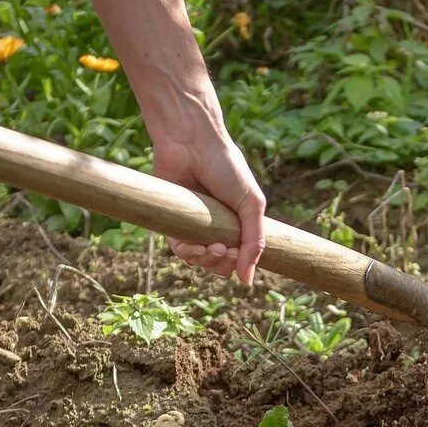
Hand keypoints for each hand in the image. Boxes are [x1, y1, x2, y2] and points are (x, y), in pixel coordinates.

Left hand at [153, 122, 266, 283]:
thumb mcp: (251, 204)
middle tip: (226, 249)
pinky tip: (195, 247)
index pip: (240, 258)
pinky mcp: (172, 223)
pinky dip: (188, 254)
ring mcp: (194, 227)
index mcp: (238, 223)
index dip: (240, 264)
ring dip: (206, 261)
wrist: (193, 144)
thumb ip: (255, 242)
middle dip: (223, 265)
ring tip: (212, 247)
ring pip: (199, 262)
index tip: (239, 253)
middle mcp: (217, 228)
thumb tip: (247, 281)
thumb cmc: (227, 168)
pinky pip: (179, 251)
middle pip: (219, 265)